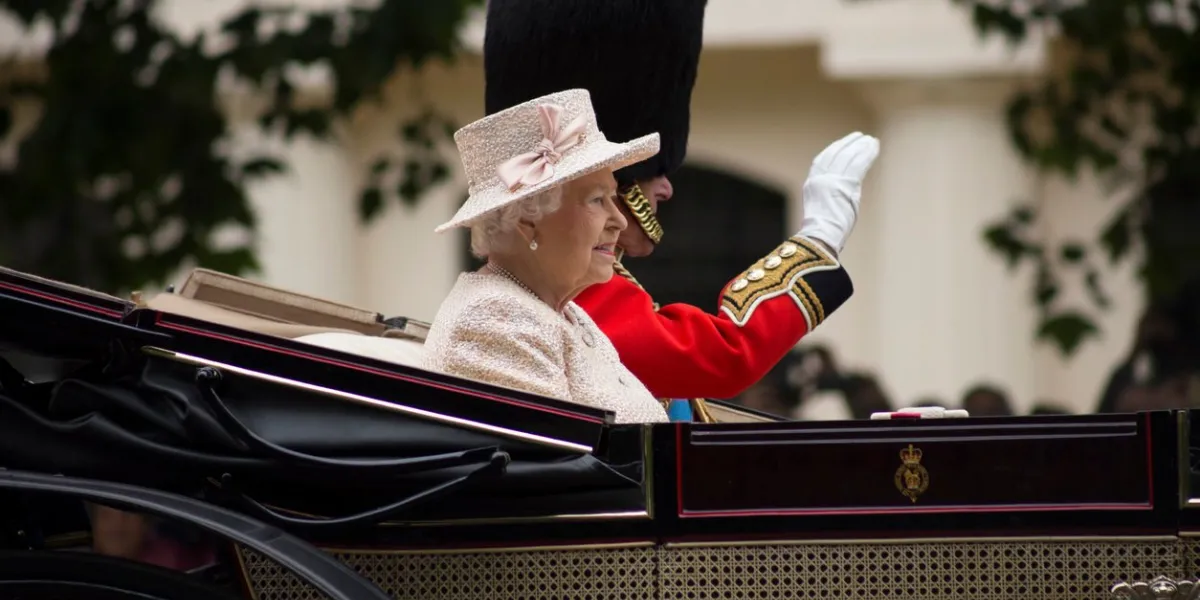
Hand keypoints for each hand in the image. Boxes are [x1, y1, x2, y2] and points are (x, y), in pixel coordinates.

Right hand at [797, 132, 879, 254]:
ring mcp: (832, 180)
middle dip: (848, 144)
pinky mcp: (846, 184)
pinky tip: (875, 147)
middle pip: (836, 154)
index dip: (834, 150)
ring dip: (860, 146)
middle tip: (860, 136)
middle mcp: (820, 178)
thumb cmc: (823, 233)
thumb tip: (851, 191)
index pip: (822, 160)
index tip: (843, 143)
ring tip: (871, 140)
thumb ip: (835, 195)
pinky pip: (859, 163)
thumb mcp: (824, 209)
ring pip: (848, 156)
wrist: (820, 237)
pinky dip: (868, 154)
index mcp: (812, 184)